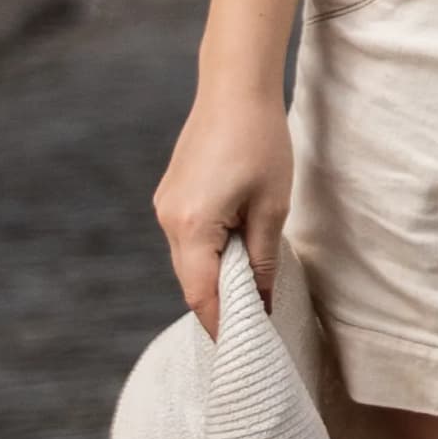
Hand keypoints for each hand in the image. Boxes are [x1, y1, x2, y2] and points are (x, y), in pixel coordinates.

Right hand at [151, 86, 290, 326]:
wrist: (233, 88)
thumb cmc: (260, 141)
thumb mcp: (272, 205)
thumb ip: (262, 258)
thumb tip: (259, 302)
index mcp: (192, 226)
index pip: (203, 294)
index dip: (222, 325)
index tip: (243, 350)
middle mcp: (169, 220)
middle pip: (191, 282)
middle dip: (219, 307)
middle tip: (252, 329)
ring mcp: (165, 206)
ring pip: (189, 262)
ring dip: (215, 280)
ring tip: (249, 296)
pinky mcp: (171, 195)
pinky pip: (188, 240)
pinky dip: (209, 256)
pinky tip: (235, 257)